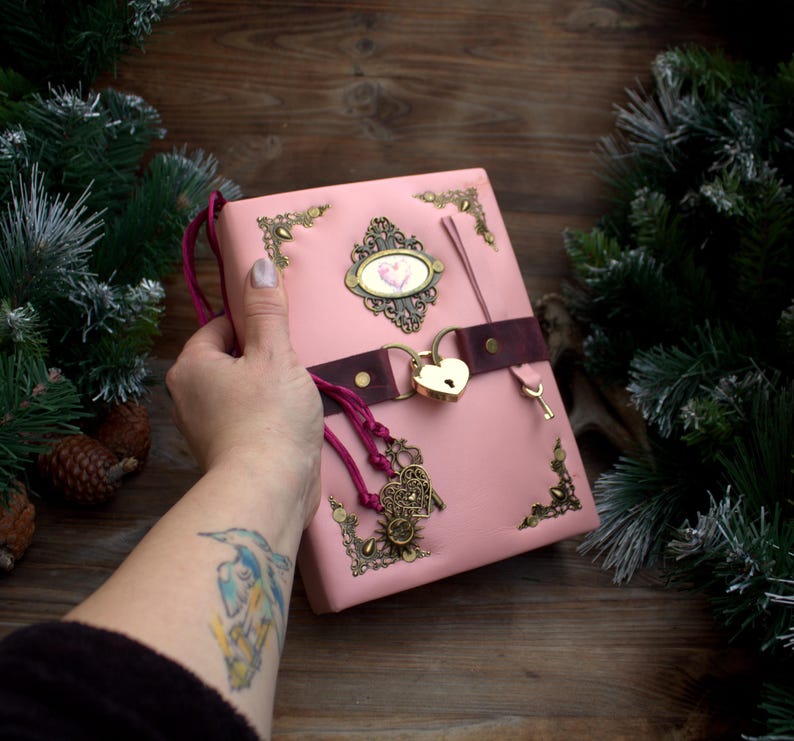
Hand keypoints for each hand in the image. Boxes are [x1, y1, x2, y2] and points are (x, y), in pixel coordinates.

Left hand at [166, 257, 322, 526]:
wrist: (268, 491)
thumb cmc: (269, 416)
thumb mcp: (274, 354)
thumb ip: (267, 310)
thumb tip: (258, 263)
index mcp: (191, 366)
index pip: (220, 326)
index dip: (254, 325)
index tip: (282, 336)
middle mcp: (187, 395)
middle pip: (231, 358)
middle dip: (264, 358)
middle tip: (293, 366)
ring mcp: (204, 428)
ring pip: (240, 390)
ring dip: (268, 388)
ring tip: (295, 396)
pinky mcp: (224, 453)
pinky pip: (246, 419)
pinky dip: (267, 416)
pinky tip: (290, 422)